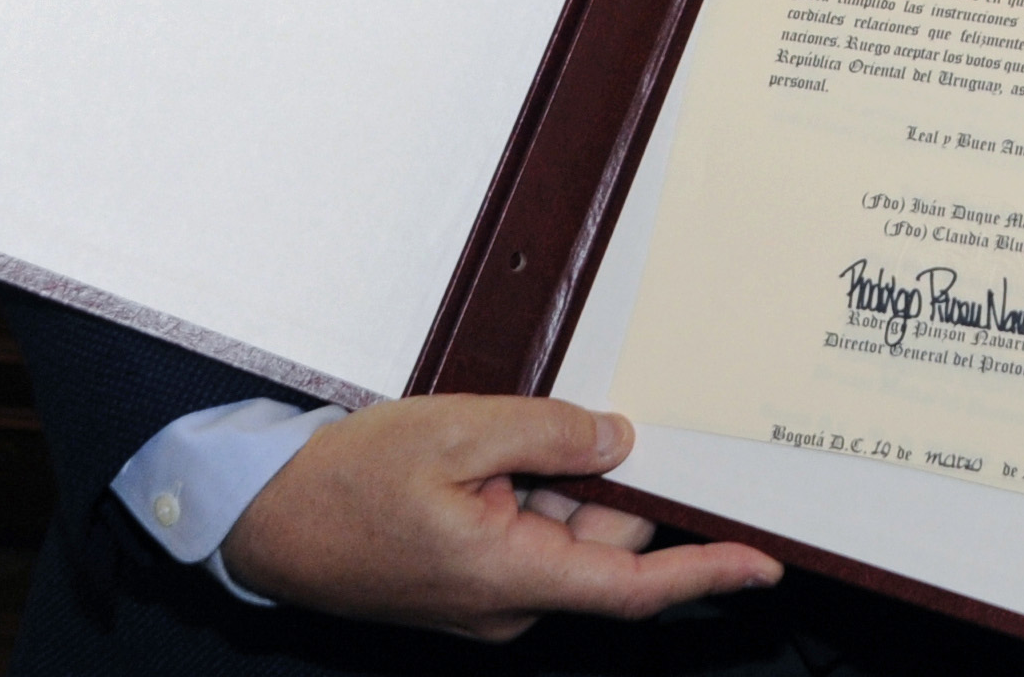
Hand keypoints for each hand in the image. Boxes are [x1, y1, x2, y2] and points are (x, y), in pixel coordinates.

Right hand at [217, 396, 778, 639]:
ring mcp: (488, 595)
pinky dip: (520, 489)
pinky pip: (525, 531)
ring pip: (561, 528)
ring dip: (547, 478)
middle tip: (546, 424)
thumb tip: (617, 442)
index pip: (632, 586)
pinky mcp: (469, 579)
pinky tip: (478, 459)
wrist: (263, 519)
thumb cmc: (342, 484)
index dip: (704, 574)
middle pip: (599, 538)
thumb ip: (549, 434)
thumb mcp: (454, 434)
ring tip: (483, 442)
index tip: (761, 562)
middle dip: (593, 477)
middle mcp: (509, 600)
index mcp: (511, 575)